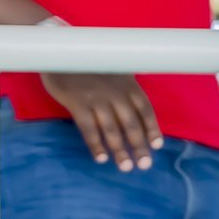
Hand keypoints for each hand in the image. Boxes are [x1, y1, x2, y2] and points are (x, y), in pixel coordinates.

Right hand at [39, 72, 162, 169]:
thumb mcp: (116, 72)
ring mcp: (97, 98)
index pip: (145, 110)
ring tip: (125, 168)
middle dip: (139, 146)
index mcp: (128, 85)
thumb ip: (127, 91)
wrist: (62, 50)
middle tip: (144, 165)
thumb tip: (140, 116)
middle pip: (131, 124)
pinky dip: (95, 144)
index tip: (157, 146)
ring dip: (119, 150)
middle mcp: (116, 93)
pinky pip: (88, 128)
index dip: (152, 129)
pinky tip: (101, 158)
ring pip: (112, 129)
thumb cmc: (91, 65)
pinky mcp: (77, 103)